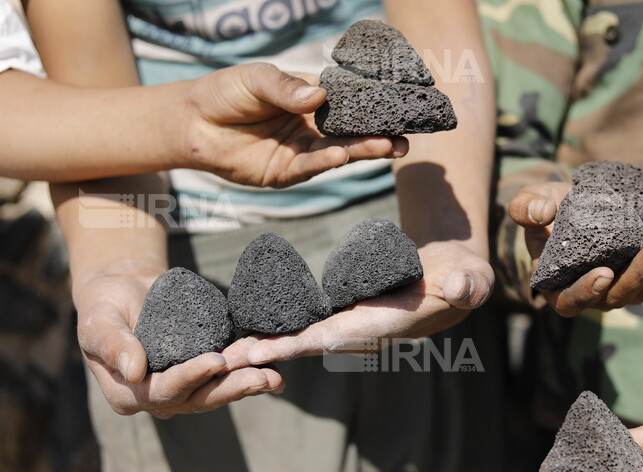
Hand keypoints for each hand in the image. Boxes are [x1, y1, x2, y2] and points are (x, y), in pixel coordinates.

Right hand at [74, 272, 283, 418]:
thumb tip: (134, 371)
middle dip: (231, 388)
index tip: (216, 360)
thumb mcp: (98, 320)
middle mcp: (158, 399)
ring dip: (247, 385)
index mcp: (128, 395)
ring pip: (218, 392)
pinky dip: (249, 372)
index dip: (191, 377)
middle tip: (262, 378)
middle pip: (199, 399)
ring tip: (275, 378)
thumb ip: (113, 344)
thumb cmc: (104, 304)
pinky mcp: (201, 375)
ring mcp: (183, 389)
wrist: (125, 290)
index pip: (164, 391)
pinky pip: (226, 377)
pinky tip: (274, 369)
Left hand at [181, 62, 409, 188]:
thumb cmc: (225, 93)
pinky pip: (311, 168)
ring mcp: (301, 152)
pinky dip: (327, 162)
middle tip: (404, 139)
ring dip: (363, 151)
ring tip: (387, 147)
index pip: (349, 103)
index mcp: (311, 102)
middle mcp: (312, 129)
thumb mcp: (256, 79)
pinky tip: (341, 156)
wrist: (191, 123)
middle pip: (352, 133)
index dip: (373, 106)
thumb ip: (286, 87)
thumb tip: (318, 95)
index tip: (398, 105)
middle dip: (379, 136)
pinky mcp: (285, 173)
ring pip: (339, 153)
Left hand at [243, 241, 493, 362]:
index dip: (298, 344)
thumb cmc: (464, 279)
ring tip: (220, 351)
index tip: (261, 353)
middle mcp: (362, 333)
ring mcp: (352, 326)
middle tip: (219, 361)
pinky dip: (275, 331)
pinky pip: (305, 326)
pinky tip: (246, 330)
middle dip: (265, 353)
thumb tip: (460, 289)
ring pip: (301, 338)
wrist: (454, 280)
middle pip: (306, 344)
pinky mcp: (345, 314)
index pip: (335, 338)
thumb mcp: (472, 278)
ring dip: (263, 345)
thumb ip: (469, 285)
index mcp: (384, 326)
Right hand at [508, 180, 642, 316]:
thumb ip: (525, 209)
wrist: (572, 203)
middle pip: (624, 292)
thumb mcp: (526, 204)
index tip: (603, 273)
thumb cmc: (545, 210)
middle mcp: (596, 294)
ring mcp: (623, 283)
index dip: (588, 291)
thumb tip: (543, 212)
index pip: (573, 301)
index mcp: (560, 289)